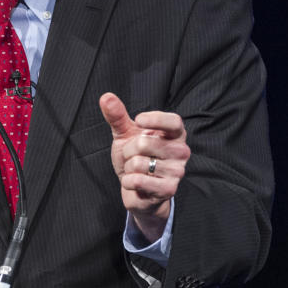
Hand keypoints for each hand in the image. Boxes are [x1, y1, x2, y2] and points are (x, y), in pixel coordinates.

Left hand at [99, 93, 190, 241]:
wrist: (136, 188)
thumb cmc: (135, 156)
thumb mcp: (125, 134)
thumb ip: (117, 116)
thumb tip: (106, 97)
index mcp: (174, 134)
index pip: (174, 122)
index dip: (155, 119)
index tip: (137, 121)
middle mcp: (181, 152)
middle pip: (145, 143)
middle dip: (129, 150)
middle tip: (133, 156)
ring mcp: (177, 172)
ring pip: (139, 163)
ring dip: (129, 167)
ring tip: (136, 170)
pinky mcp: (169, 190)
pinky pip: (138, 180)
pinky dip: (128, 181)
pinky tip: (134, 182)